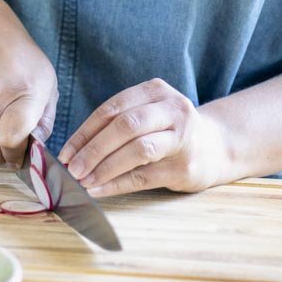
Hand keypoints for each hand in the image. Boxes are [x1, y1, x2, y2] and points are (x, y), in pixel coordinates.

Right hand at [0, 5, 57, 167]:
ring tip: (0, 116)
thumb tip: (37, 149)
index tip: (23, 155)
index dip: (18, 155)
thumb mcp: (45, 79)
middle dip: (5, 155)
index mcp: (25, 91)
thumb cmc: (17, 56)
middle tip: (13, 146)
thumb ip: (45, 118)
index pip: (13, 140)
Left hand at [57, 78, 227, 196]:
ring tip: (83, 180)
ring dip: (105, 167)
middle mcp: (172, 109)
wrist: (215, 147)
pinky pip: (145, 176)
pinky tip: (99, 190)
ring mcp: (182, 137)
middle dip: (93, 149)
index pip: (112, 109)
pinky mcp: (185, 166)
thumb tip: (74, 150)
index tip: (65, 152)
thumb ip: (118, 124)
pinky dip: (117, 184)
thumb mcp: (148, 114)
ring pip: (137, 150)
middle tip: (72, 168)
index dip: (85, 131)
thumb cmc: (169, 131)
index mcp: (155, 91)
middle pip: (125, 126)